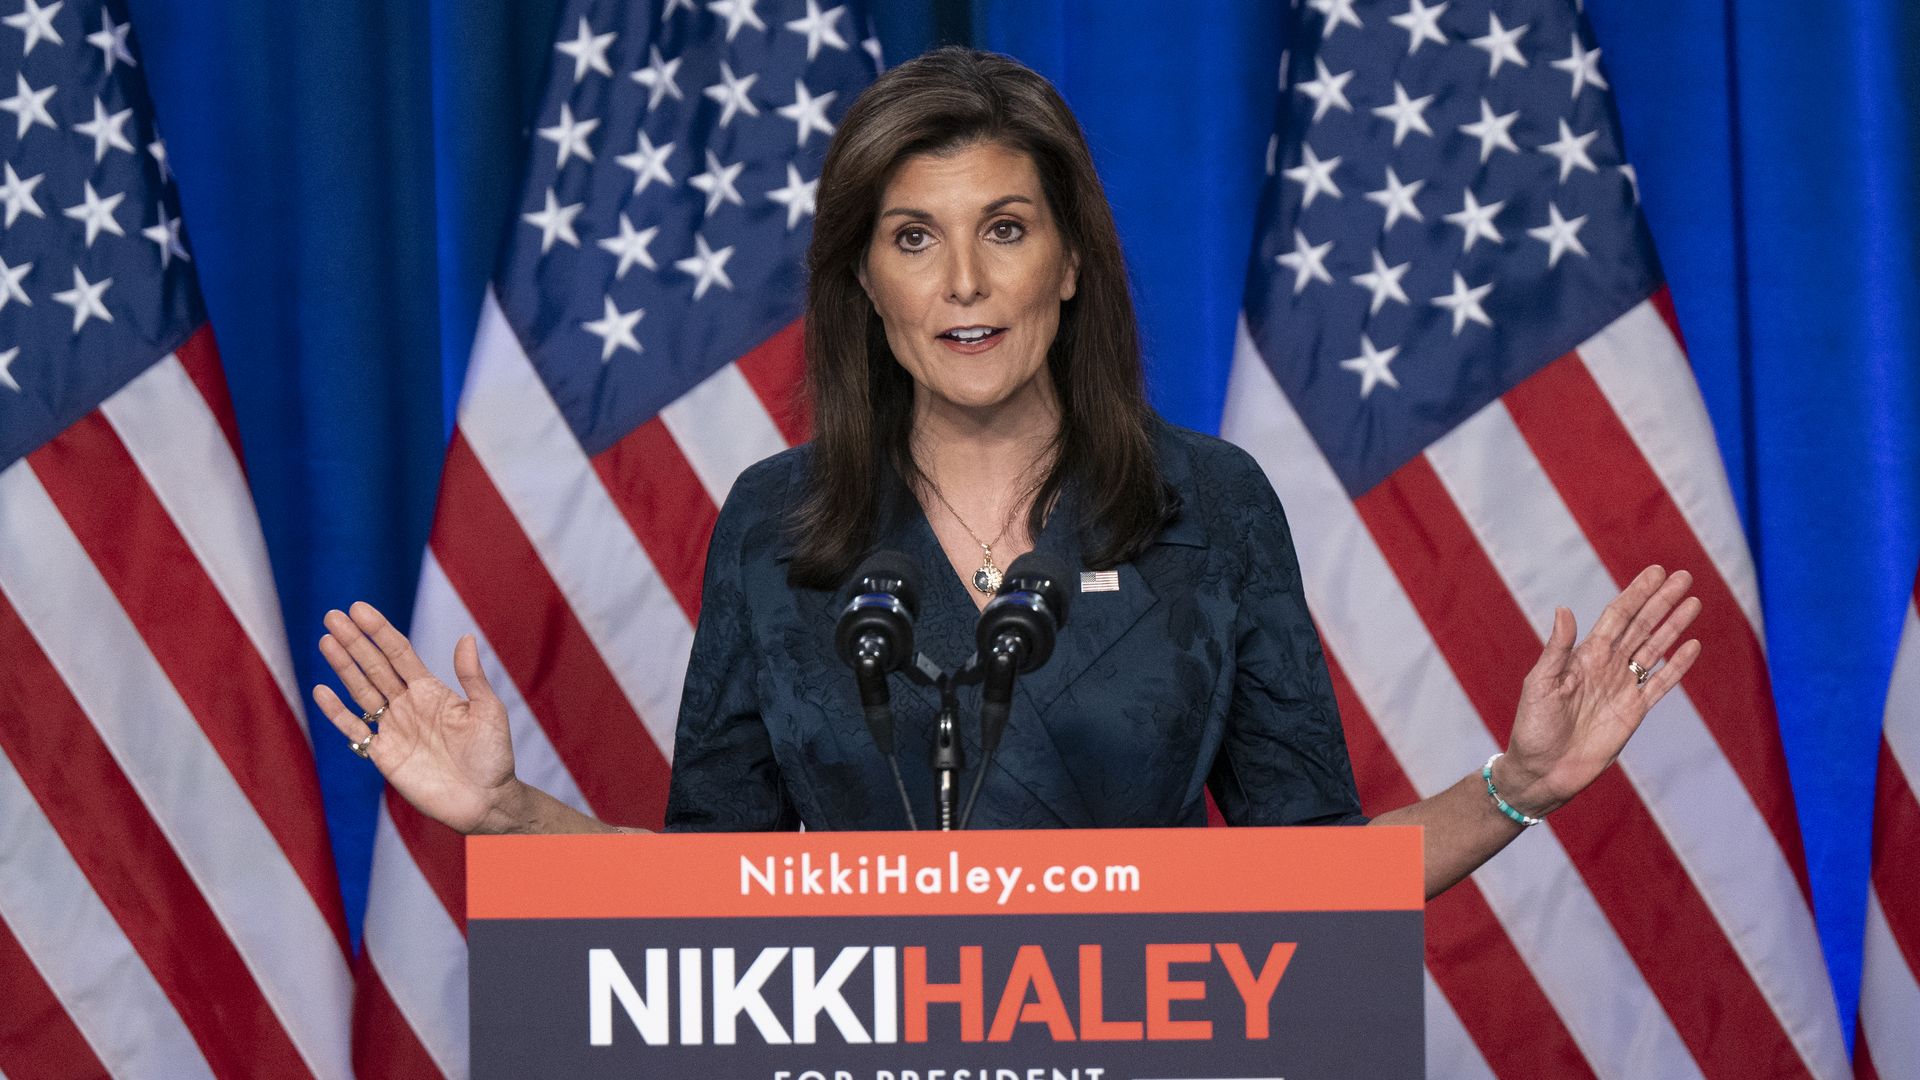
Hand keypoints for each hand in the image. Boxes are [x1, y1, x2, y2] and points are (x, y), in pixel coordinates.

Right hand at [312, 602, 523, 834]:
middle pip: (374, 667)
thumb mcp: (488, 711)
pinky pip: (354, 730)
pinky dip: (336, 712)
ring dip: (343, 667)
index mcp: (431, 691)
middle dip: (354, 641)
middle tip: (331, 616)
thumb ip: (472, 677)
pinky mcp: (383, 755)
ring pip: (361, 691)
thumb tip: (466, 637)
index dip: (379, 631)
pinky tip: (321, 691)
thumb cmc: (493, 755)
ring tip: (326, 641)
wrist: (485, 801)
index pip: (399, 653)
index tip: (358, 609)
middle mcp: (407, 705)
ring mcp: (393, 729)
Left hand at [1498, 565, 1702, 815]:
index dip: (1636, 593)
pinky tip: (1692, 646)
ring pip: (1655, 649)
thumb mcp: (1539, 683)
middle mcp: (1607, 666)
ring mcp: (1623, 687)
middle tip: (1685, 576)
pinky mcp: (1634, 712)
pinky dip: (1677, 666)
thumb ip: (1557, 649)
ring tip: (1694, 602)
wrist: (1543, 769)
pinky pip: (1660, 684)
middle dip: (1662, 601)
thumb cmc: (1533, 726)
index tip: (1657, 571)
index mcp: (1584, 655)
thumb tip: (1565, 609)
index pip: (1616, 616)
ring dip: (1674, 626)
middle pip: (1641, 626)